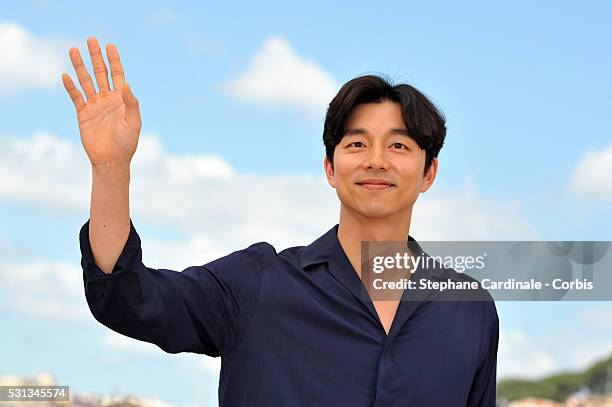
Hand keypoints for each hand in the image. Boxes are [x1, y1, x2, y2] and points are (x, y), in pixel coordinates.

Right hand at [62, 37, 140, 168]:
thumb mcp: (133, 123)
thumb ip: (131, 103)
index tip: (110, 46)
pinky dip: (70, 87)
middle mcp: (108, 99)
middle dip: (96, 57)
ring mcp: (95, 105)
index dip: (114, 60)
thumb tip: (127, 84)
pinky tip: (65, 75)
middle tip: (91, 39)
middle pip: (100, 73)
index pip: (118, 75)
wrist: (111, 160)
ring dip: (80, 66)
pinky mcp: (83, 114)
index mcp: (122, 100)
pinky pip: (75, 97)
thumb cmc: (127, 143)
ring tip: (73, 50)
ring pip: (86, 81)